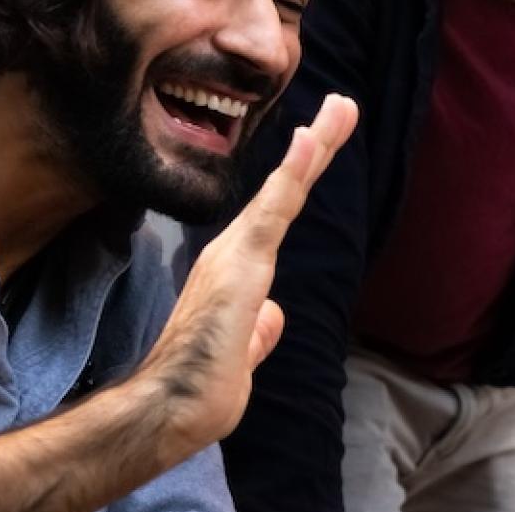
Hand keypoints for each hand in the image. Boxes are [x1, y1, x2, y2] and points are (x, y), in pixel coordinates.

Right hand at [138, 93, 358, 455]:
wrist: (171, 408)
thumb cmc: (203, 387)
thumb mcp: (243, 353)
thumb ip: (258, 331)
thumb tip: (271, 318)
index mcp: (239, 270)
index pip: (280, 213)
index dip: (301, 175)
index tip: (323, 139)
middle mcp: (235, 252)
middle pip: (285, 189)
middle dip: (317, 145)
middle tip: (343, 105)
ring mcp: (237, 254)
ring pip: (284, 189)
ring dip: (315, 146)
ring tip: (341, 107)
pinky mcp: (242, 263)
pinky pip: (274, 209)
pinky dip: (293, 173)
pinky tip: (310, 140)